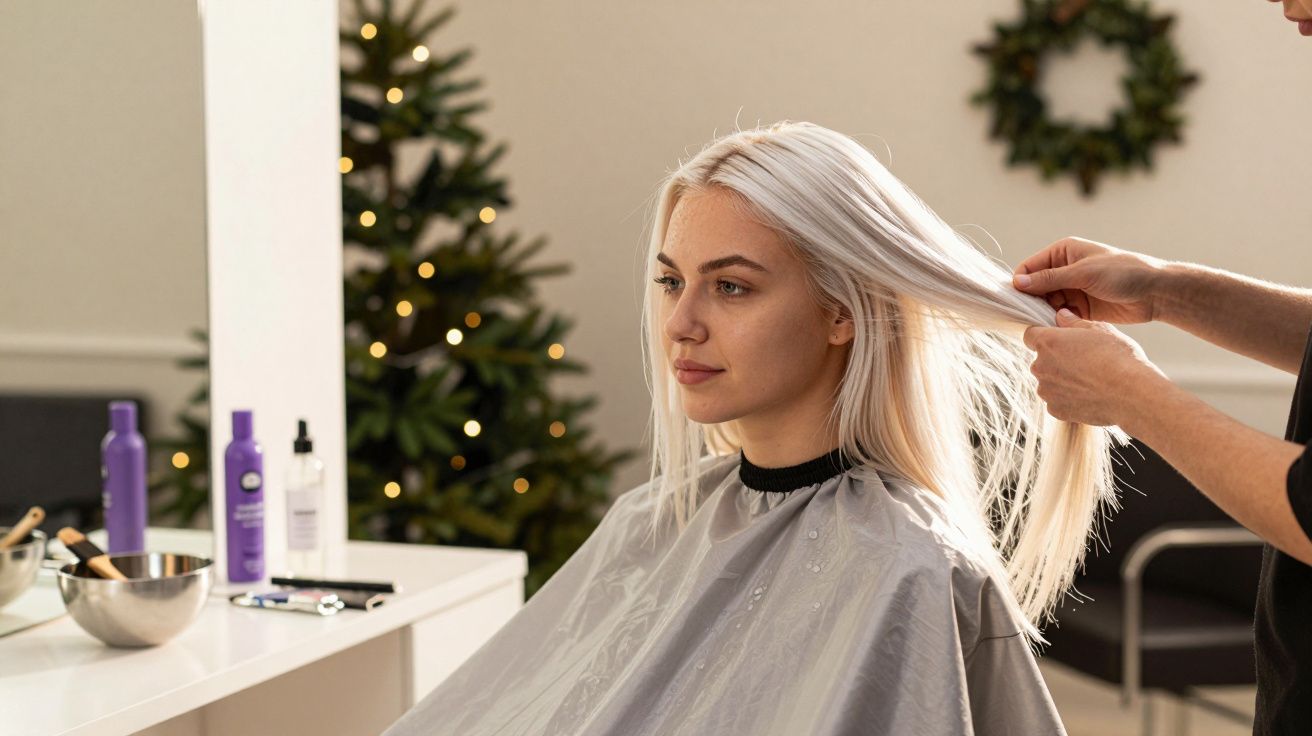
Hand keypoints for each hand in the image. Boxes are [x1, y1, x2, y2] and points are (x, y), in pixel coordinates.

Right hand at [1012, 236, 1167, 324]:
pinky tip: (1059, 328)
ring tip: (1048, 323)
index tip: (1017, 301)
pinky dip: (1056, 322)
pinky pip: (1059, 315)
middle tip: (1031, 317)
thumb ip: (1050, 279)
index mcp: (1062, 253)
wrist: (1155, 292)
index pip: (1030, 268)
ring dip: (1044, 314)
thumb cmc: (1123, 272)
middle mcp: (1063, 270)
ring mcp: (1072, 290)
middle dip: (1032, 302)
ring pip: (1046, 304)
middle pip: (1035, 288)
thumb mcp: (1083, 273)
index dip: (1021, 283)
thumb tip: (1017, 282)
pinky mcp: (1080, 308)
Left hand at [1022, 309, 1168, 426]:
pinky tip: (1090, 395)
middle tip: (1083, 361)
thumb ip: (1074, 322)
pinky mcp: (1055, 410)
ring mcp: (1046, 391)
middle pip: (1041, 360)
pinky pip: (1058, 401)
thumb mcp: (1100, 329)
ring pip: (1049, 382)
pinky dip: (1069, 398)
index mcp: (1048, 343)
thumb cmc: (1119, 357)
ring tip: (1090, 380)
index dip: (1045, 337)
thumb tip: (1061, 315)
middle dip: (1056, 360)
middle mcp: (1040, 367)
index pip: (1031, 335)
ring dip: (1062, 380)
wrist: (1132, 393)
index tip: (1060, 340)